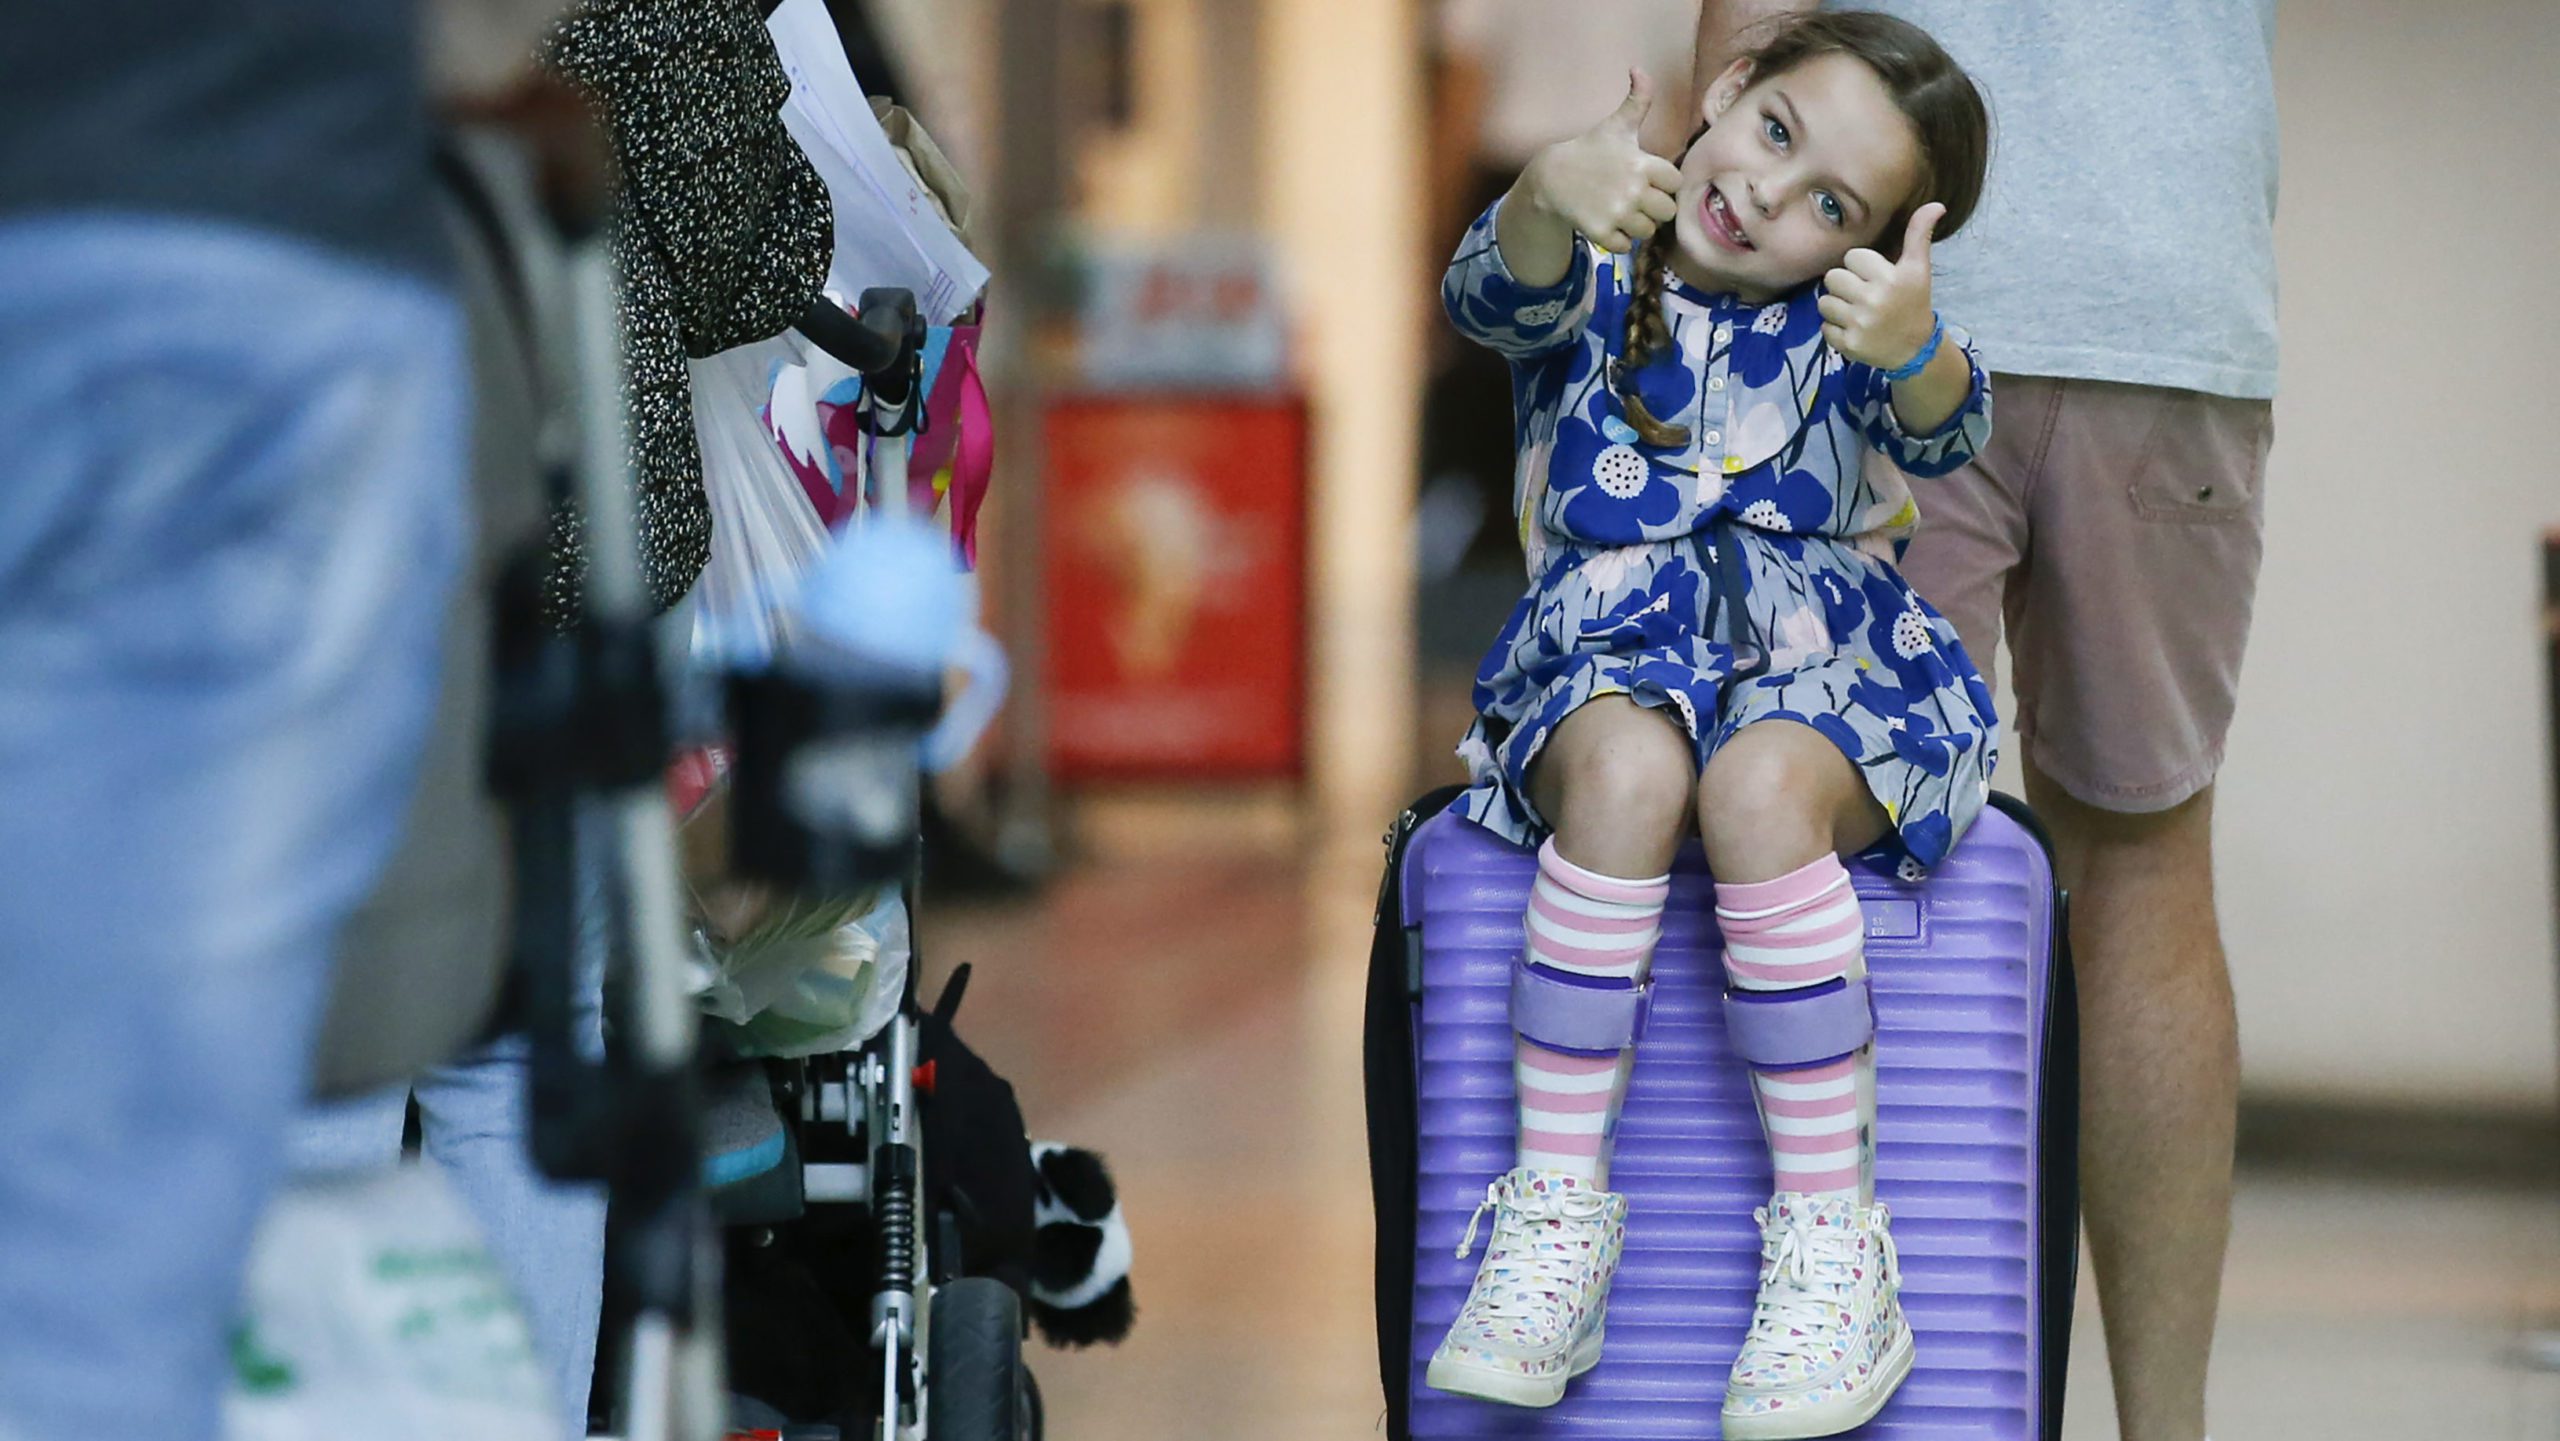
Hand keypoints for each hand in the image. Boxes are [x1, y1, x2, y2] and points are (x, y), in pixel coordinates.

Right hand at [1524, 69, 1685, 253]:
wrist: (1551, 177)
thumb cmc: (1590, 151)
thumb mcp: (1615, 126)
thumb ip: (1637, 100)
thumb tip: (1639, 68)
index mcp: (1642, 163)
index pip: (1675, 182)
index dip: (1664, 183)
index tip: (1649, 180)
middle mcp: (1633, 189)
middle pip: (1666, 211)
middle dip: (1654, 208)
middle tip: (1638, 201)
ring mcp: (1617, 213)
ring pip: (1647, 231)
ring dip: (1637, 226)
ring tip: (1623, 213)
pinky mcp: (1601, 233)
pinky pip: (1625, 246)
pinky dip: (1619, 241)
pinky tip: (1609, 225)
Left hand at [1818, 203, 1945, 370]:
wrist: (1916, 348)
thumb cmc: (1914, 302)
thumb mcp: (1918, 268)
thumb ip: (1919, 234)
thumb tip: (1936, 204)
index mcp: (1890, 278)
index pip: (1852, 257)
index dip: (1860, 266)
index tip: (1873, 278)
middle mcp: (1874, 300)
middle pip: (1832, 278)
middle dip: (1844, 285)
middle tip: (1861, 295)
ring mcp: (1860, 324)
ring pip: (1824, 302)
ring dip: (1836, 307)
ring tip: (1855, 312)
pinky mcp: (1849, 344)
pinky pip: (1824, 328)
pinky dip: (1835, 330)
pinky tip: (1854, 329)